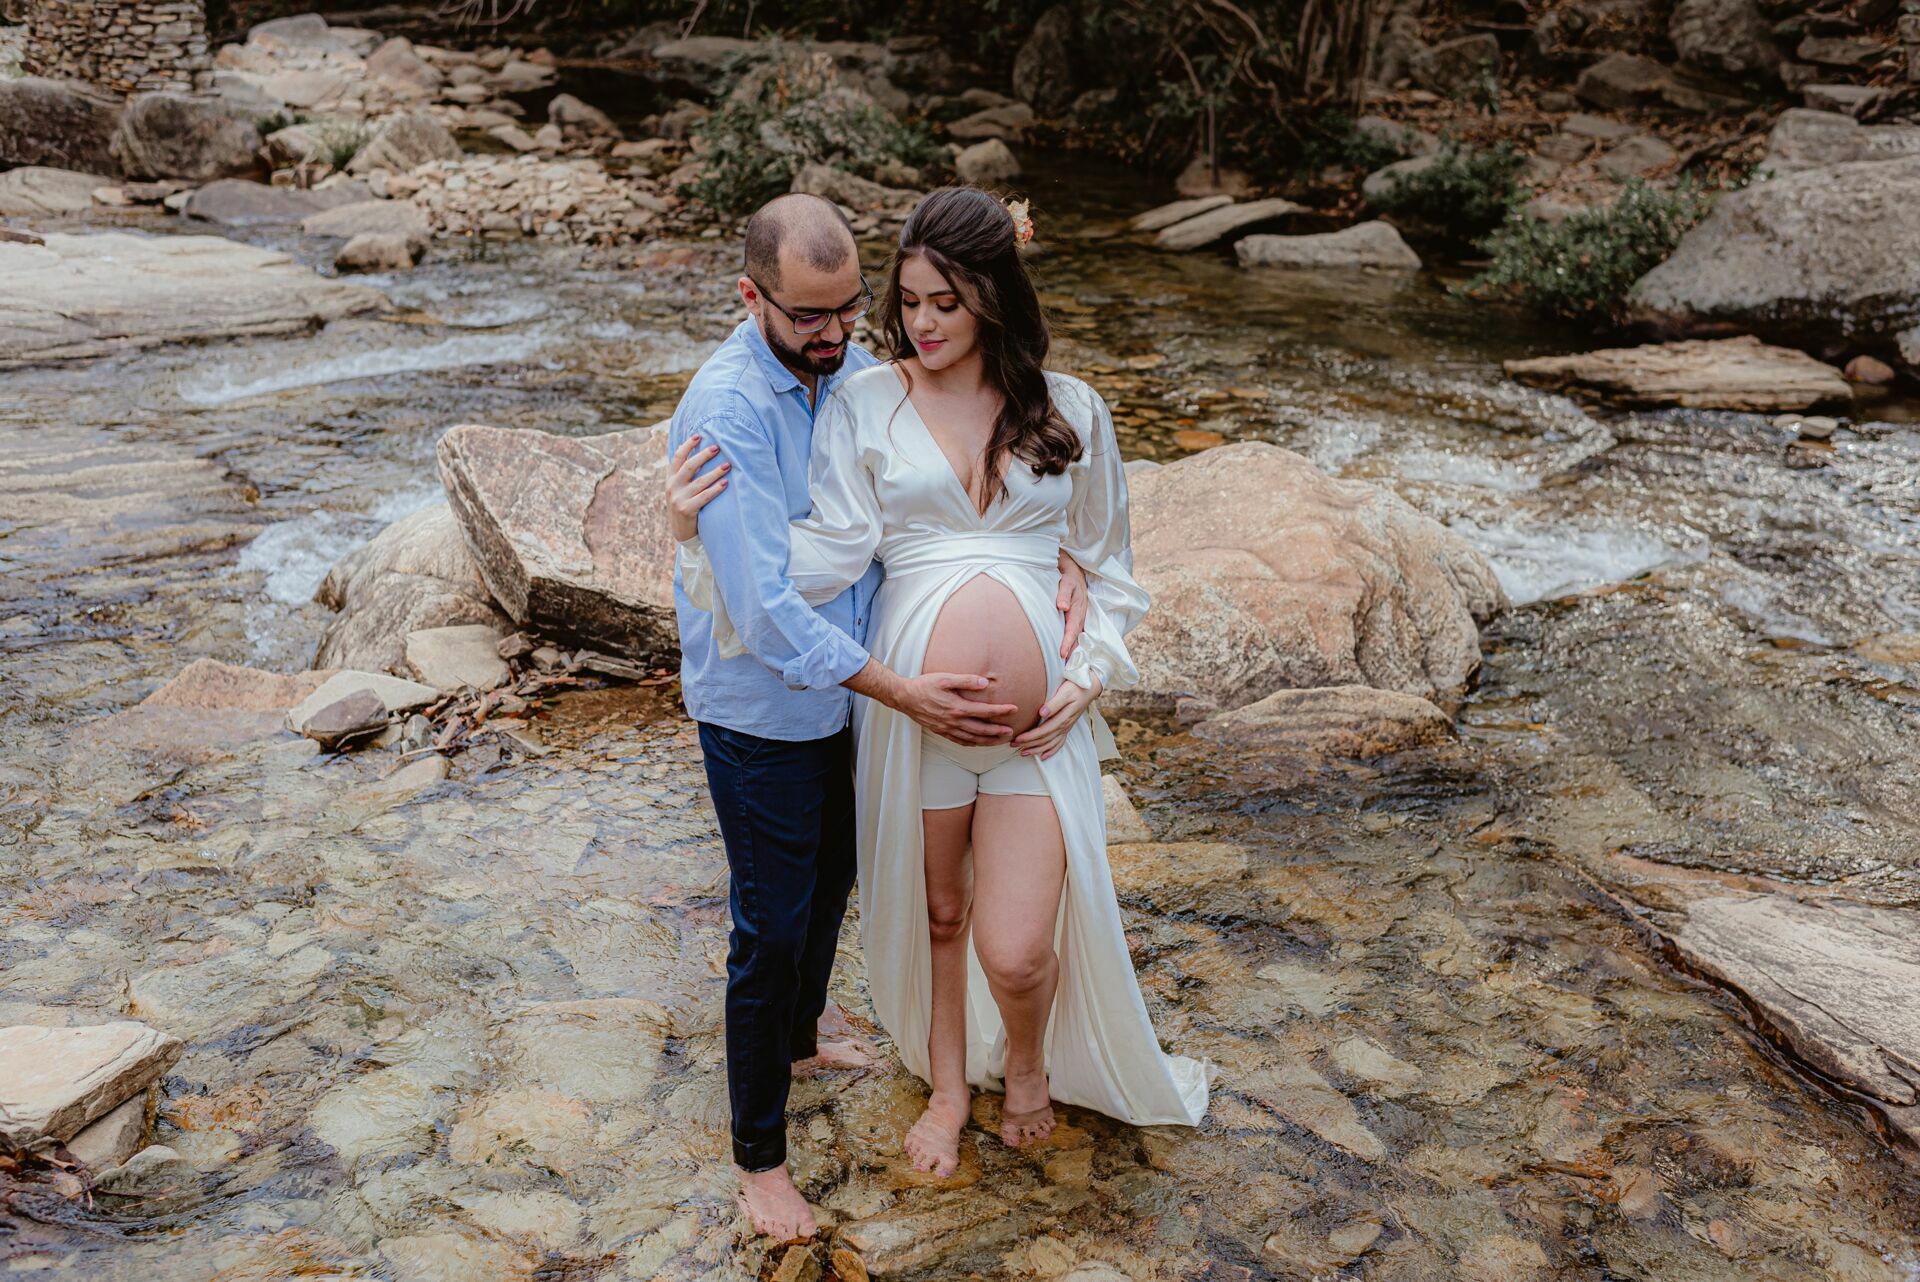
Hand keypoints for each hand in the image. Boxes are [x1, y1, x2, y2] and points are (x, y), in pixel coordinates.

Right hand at [667, 434, 728, 542]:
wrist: (680, 531)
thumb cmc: (684, 504)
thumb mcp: (678, 488)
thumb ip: (682, 472)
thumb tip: (686, 447)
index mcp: (670, 479)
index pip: (677, 458)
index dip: (688, 445)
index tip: (699, 435)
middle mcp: (672, 487)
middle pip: (689, 467)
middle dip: (704, 456)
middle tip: (717, 447)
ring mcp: (679, 499)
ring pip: (699, 482)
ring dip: (714, 472)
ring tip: (727, 466)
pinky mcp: (687, 510)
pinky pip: (704, 497)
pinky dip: (715, 490)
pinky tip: (725, 483)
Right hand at [901, 672, 1018, 745]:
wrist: (905, 697)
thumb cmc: (925, 685)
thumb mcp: (945, 678)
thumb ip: (966, 680)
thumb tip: (985, 683)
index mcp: (957, 707)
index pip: (985, 711)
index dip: (1001, 711)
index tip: (1014, 709)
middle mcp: (954, 721)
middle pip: (981, 729)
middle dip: (998, 731)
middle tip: (1012, 732)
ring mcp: (947, 728)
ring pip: (972, 739)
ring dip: (988, 741)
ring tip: (1000, 741)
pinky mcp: (941, 732)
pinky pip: (960, 741)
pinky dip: (972, 744)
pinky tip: (978, 743)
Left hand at [1013, 675, 1100, 759]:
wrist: (1089, 689)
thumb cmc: (1075, 688)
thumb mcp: (1065, 693)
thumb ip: (1054, 704)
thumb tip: (1042, 713)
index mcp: (1063, 718)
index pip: (1044, 731)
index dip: (1030, 737)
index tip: (1018, 739)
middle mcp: (1065, 726)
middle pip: (1045, 739)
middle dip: (1029, 744)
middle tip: (1013, 745)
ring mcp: (1066, 728)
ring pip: (1050, 744)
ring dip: (1037, 750)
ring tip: (1023, 753)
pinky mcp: (1067, 728)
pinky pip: (1059, 743)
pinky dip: (1051, 751)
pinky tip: (1043, 757)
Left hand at [1055, 550, 1087, 659]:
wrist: (1075, 572)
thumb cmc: (1068, 578)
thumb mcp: (1066, 582)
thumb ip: (1064, 593)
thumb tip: (1062, 607)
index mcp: (1078, 610)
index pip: (1072, 629)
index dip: (1067, 642)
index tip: (1062, 654)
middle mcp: (1081, 617)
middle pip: (1076, 638)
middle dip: (1071, 653)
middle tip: (1063, 668)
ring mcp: (1080, 619)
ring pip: (1077, 638)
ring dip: (1073, 651)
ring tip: (1065, 667)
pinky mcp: (1077, 620)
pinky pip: (1075, 635)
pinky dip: (1072, 645)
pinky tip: (1067, 655)